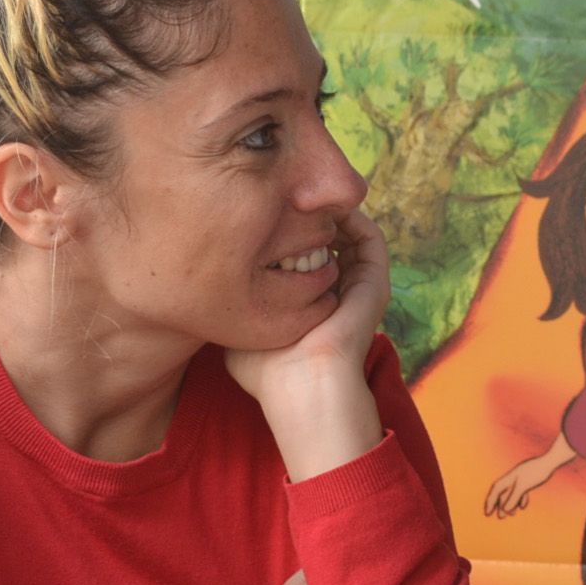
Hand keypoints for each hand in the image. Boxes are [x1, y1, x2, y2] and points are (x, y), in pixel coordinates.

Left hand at [225, 210, 391, 478]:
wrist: (303, 386)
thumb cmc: (266, 370)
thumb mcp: (241, 331)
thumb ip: (233, 307)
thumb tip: (210, 284)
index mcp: (313, 303)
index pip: (307, 255)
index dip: (287, 231)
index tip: (260, 216)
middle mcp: (339, 290)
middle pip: (330, 240)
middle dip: (308, 216)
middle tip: (282, 198)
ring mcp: (360, 285)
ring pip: (351, 234)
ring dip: (330, 213)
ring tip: (302, 198)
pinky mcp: (375, 281)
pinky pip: (370, 238)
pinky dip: (351, 218)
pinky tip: (322, 209)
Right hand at [485, 455, 560, 518]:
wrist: (551, 461)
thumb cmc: (537, 472)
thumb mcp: (524, 486)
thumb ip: (513, 498)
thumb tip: (505, 510)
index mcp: (510, 477)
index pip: (496, 490)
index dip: (490, 501)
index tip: (487, 513)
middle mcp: (513, 477)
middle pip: (503, 493)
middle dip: (500, 505)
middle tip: (501, 517)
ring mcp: (521, 478)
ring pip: (512, 493)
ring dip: (511, 504)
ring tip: (512, 514)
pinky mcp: (529, 480)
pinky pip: (521, 491)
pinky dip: (520, 499)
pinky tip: (523, 506)